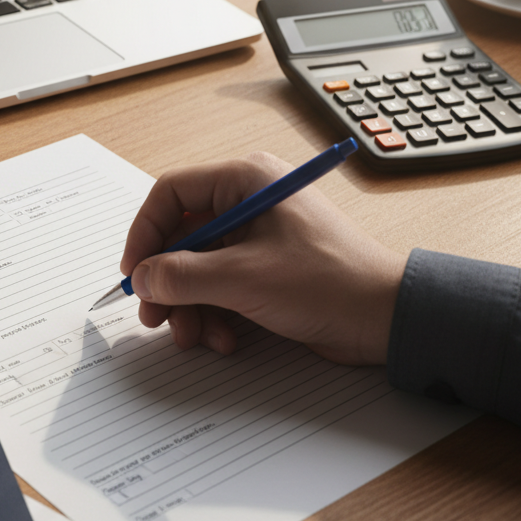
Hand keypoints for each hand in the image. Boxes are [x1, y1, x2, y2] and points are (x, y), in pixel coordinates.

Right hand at [119, 152, 405, 363]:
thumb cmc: (328, 282)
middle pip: (181, 236)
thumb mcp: (243, 278)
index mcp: (245, 181)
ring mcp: (257, 237)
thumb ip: (182, 276)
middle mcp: (248, 202)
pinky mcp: (265, 269)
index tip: (135, 272)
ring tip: (192, 336)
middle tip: (153, 316)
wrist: (385, 318)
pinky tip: (224, 339)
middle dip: (167, 281)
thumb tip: (143, 279)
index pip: (172, 193)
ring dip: (189, 305)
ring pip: (197, 267)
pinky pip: (220, 286)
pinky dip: (214, 314)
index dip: (145, 233)